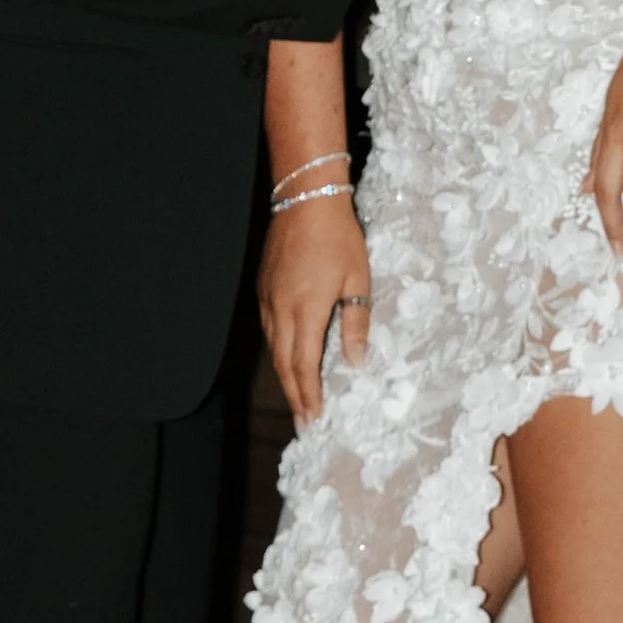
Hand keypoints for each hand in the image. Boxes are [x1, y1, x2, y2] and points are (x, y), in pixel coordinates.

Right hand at [260, 196, 372, 427]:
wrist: (305, 199)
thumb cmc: (339, 237)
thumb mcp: (358, 279)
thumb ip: (356, 323)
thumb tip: (357, 362)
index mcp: (307, 310)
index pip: (304, 365)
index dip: (309, 395)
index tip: (314, 419)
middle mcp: (281, 310)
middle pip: (284, 364)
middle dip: (294, 396)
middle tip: (304, 423)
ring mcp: (268, 299)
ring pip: (274, 348)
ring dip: (285, 377)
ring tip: (298, 398)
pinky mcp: (264, 288)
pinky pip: (269, 329)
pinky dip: (279, 352)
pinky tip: (288, 359)